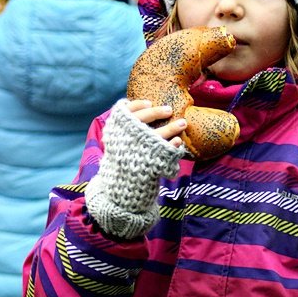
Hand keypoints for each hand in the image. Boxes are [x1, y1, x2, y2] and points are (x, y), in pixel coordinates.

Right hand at [85, 99, 186, 238]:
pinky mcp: (149, 168)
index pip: (123, 113)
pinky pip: (164, 155)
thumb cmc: (124, 167)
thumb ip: (128, 131)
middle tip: (169, 109)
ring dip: (171, 129)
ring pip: (156, 137)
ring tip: (183, 124)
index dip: (137, 105)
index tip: (149, 101)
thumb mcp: (120, 147)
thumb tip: (144, 109)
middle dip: (156, 113)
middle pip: (140, 121)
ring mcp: (137, 155)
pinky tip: (178, 145)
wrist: (120, 195)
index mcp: (114, 136)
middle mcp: (124, 143)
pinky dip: (172, 148)